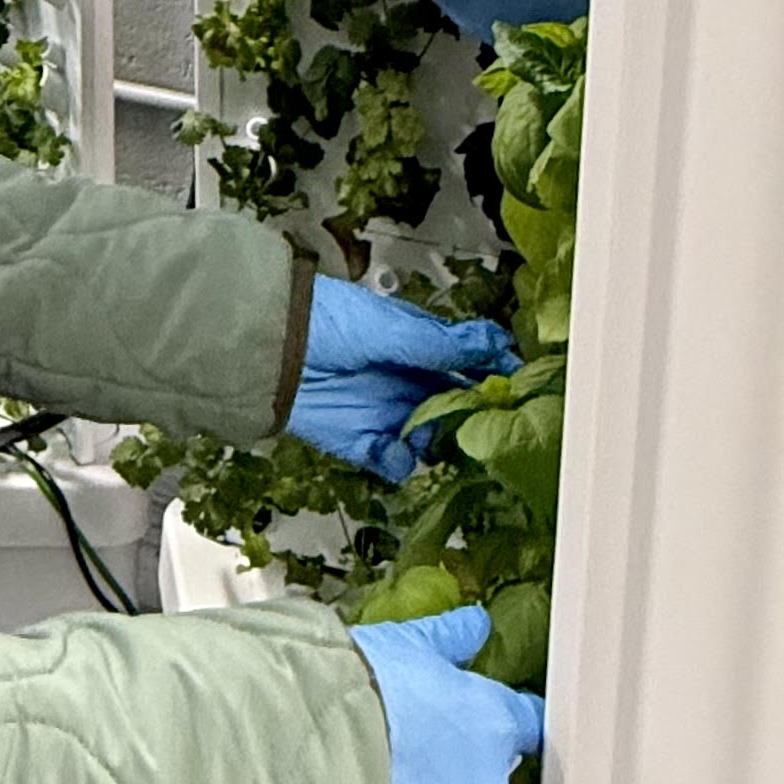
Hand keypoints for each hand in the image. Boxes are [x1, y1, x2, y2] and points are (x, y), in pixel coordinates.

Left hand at [287, 277, 519, 482]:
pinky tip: (393, 449)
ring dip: (434, 441)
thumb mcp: (391, 328)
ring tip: (427, 433)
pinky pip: (395, 462)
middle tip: (480, 422)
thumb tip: (495, 341)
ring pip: (431, 439)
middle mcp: (406, 380)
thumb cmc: (324, 320)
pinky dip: (400, 461)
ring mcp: (386, 412)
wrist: (268, 346)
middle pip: (455, 407)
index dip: (492, 376)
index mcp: (417, 345)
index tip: (514, 387)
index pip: (468, 364)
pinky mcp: (362, 441)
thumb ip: (443, 344)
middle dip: (470, 417)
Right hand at [351, 607, 545, 783]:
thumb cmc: (360, 691)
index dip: (514, 720)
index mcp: (491, 720)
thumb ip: (448, 638)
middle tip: (408, 743)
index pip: (528, 722)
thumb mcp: (405, 644)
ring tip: (378, 777)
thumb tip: (473, 625)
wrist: (315, 749)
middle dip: (453, 762)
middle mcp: (488, 779)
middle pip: (485, 772)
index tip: (505, 719)